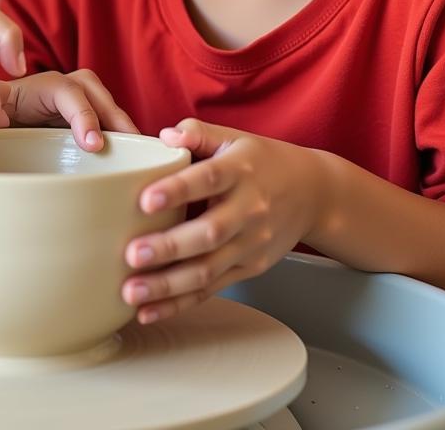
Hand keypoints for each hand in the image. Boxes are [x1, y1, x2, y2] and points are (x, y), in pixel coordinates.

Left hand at [0, 69, 139, 149]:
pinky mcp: (77, 121)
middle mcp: (55, 90)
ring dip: (121, 126)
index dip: (83, 115)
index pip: (67, 91)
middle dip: (115, 117)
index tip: (94, 145)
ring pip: (104, 105)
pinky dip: (118, 136)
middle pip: (94, 93)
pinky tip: (130, 158)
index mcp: (32, 88)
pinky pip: (104, 122)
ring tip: (139, 153)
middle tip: (131, 148)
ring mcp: (69, 104)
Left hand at [121, 118, 327, 322]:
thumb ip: (198, 133)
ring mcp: (250, 244)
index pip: (208, 179)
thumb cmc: (261, 162)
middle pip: (209, 233)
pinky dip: (180, 303)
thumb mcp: (234, 138)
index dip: (178, 190)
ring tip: (131, 291)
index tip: (146, 199)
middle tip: (132, 254)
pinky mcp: (248, 269)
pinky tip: (149, 310)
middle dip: (170, 247)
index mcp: (240, 171)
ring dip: (168, 285)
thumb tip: (164, 136)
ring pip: (209, 270)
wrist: (313, 194)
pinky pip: (212, 289)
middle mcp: (247, 210)